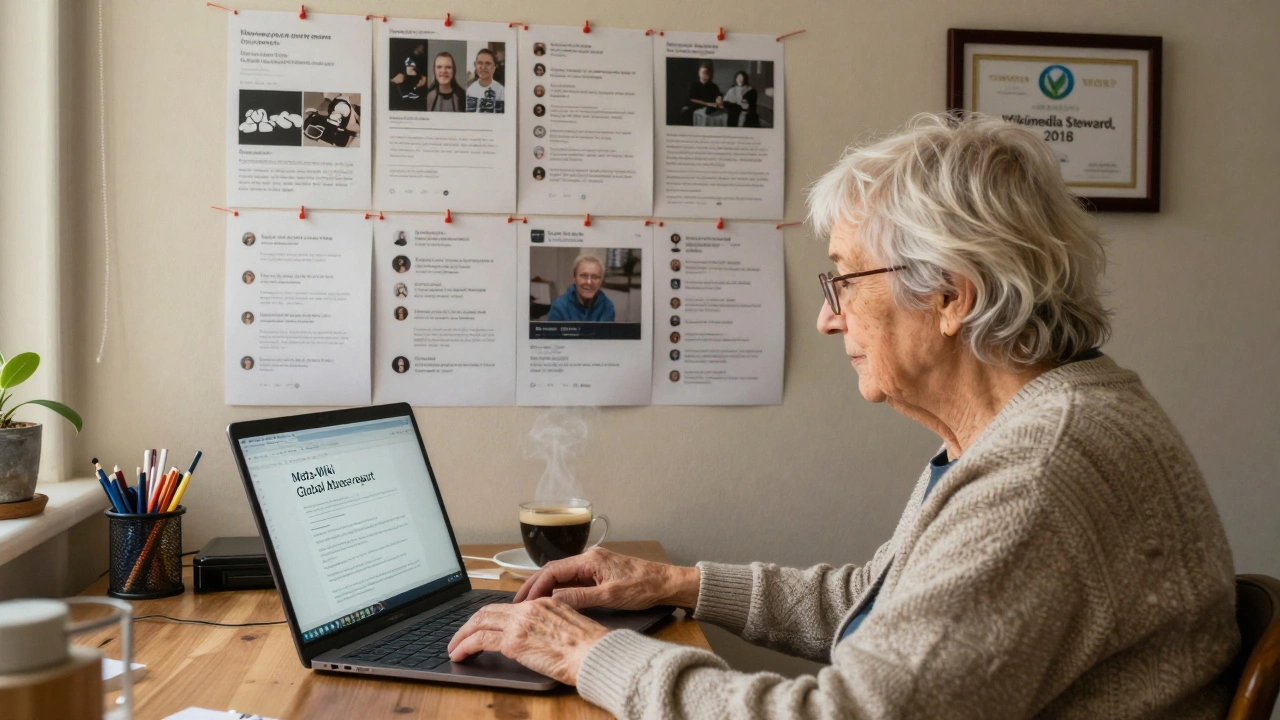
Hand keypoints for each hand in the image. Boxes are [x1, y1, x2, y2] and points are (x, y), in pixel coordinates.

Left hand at [447, 598, 607, 684]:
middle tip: (461, 635)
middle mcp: (530, 608)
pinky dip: (464, 646)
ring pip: (479, 621)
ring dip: (462, 634)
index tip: (484, 626)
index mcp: (546, 603)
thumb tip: (543, 639)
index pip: (510, 606)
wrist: (596, 654)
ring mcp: (520, 623)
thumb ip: (553, 627)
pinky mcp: (513, 641)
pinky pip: (479, 640)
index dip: (492, 616)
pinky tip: (459, 654)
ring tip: (454, 647)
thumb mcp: (572, 628)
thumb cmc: (592, 648)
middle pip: (489, 610)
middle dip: (470, 623)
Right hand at [515, 547, 699, 609]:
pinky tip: (552, 600)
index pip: (553, 570)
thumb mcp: (610, 596)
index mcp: (590, 560)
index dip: (536, 585)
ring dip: (546, 588)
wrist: (667, 583)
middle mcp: (589, 558)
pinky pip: (573, 579)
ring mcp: (594, 564)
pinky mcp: (599, 572)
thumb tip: (553, 599)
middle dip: (535, 585)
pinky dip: (559, 589)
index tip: (524, 600)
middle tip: (518, 602)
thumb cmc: (643, 588)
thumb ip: (580, 597)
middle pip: (554, 570)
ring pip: (562, 575)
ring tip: (530, 603)